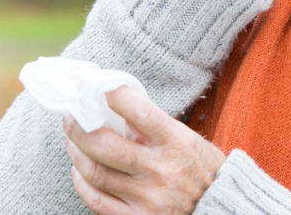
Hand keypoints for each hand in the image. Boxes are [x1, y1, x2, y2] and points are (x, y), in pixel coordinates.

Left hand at [64, 87, 227, 214]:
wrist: (219, 206)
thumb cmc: (200, 167)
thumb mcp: (185, 138)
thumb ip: (152, 126)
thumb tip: (112, 108)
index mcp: (176, 142)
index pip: (139, 112)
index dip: (113, 96)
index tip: (96, 87)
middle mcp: (160, 169)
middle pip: (103, 145)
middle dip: (78, 127)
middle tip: (71, 116)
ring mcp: (147, 197)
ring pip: (94, 172)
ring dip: (76, 152)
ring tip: (73, 141)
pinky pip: (96, 200)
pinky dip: (82, 183)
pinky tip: (80, 171)